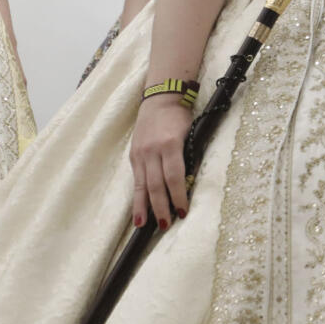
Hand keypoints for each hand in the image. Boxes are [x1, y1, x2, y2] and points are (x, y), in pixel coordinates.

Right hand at [129, 96, 192, 229]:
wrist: (159, 98)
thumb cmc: (180, 116)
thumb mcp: (190, 134)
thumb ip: (187, 156)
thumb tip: (189, 183)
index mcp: (170, 145)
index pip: (174, 177)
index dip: (178, 196)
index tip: (183, 212)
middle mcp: (152, 151)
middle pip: (156, 185)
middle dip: (161, 207)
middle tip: (166, 225)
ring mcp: (140, 154)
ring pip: (141, 185)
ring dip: (144, 207)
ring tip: (144, 225)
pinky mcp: (133, 156)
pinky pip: (136, 180)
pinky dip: (136, 197)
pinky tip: (137, 211)